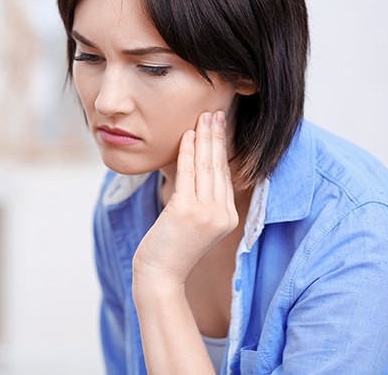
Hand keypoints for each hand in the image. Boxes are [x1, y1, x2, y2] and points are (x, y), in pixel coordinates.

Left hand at [133, 111, 238, 286]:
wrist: (160, 275)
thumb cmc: (172, 248)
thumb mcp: (195, 223)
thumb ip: (202, 200)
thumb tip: (198, 168)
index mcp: (227, 216)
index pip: (224, 175)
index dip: (221, 149)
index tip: (218, 127)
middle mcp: (221, 214)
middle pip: (218, 167)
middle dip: (216, 137)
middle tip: (214, 113)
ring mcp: (206, 213)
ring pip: (206, 166)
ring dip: (204, 138)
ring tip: (203, 117)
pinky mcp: (187, 211)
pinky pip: (187, 174)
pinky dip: (187, 152)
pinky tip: (188, 135)